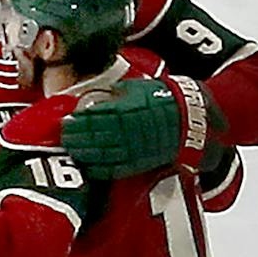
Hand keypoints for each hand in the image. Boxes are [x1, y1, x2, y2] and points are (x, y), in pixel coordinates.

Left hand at [61, 77, 209, 179]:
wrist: (192, 118)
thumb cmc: (163, 98)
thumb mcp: (138, 88)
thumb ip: (116, 94)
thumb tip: (97, 97)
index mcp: (126, 110)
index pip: (95, 117)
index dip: (78, 121)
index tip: (67, 120)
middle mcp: (127, 131)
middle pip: (94, 136)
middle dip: (77, 137)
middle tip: (64, 135)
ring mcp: (133, 149)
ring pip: (101, 154)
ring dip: (83, 153)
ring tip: (71, 148)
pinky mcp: (139, 163)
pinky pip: (114, 168)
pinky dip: (99, 168)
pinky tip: (88, 165)